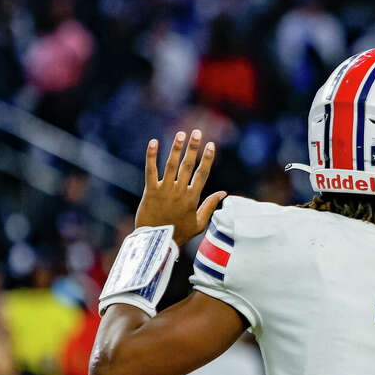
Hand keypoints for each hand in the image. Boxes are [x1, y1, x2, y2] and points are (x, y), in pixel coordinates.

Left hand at [138, 130, 226, 244]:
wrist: (157, 241)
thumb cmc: (179, 233)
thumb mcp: (199, 223)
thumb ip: (210, 206)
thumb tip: (223, 193)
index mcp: (193, 198)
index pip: (203, 174)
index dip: (208, 158)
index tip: (211, 145)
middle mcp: (180, 191)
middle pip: (188, 165)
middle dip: (194, 147)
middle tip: (197, 132)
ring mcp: (165, 190)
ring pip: (171, 165)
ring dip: (176, 148)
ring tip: (180, 134)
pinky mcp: (150, 191)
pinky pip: (151, 170)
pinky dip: (151, 156)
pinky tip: (153, 142)